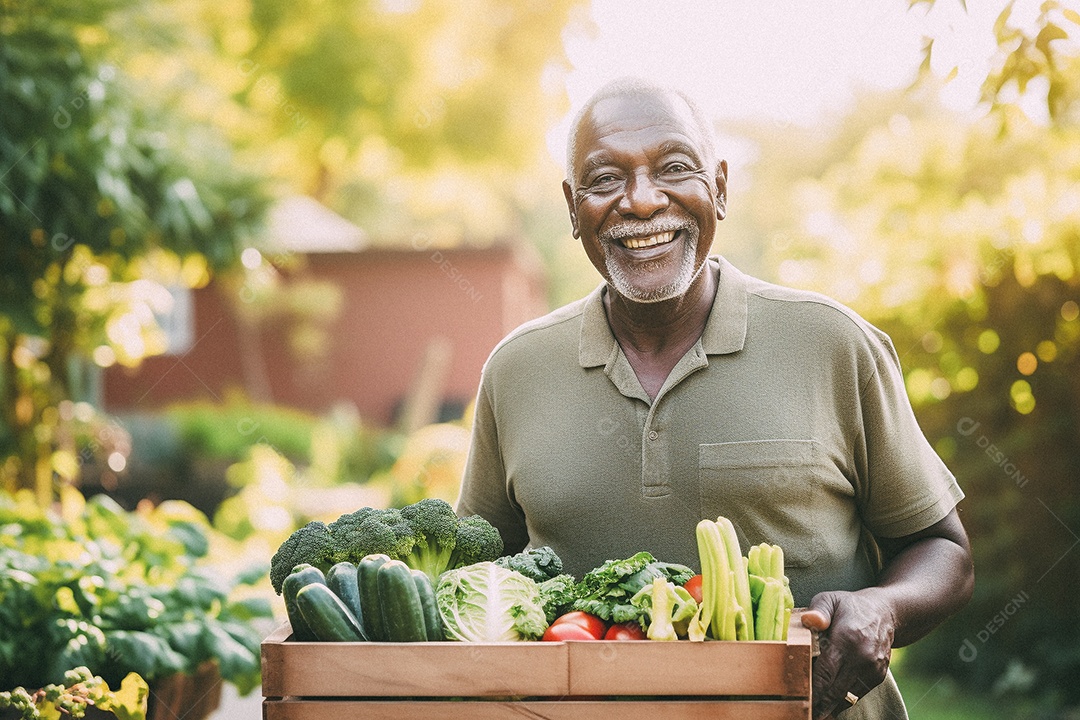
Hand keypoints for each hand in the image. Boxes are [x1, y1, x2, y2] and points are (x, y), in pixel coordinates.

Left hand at [802, 589, 895, 718]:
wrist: (885, 612)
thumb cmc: (850, 606)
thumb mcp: (831, 599)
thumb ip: (818, 610)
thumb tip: (809, 620)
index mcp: (847, 639)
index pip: (826, 672)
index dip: (812, 689)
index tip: (800, 700)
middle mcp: (862, 657)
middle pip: (835, 689)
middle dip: (819, 703)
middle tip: (805, 714)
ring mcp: (872, 669)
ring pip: (847, 696)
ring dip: (831, 705)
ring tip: (816, 713)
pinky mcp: (877, 676)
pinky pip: (858, 694)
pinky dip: (844, 701)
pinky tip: (830, 705)